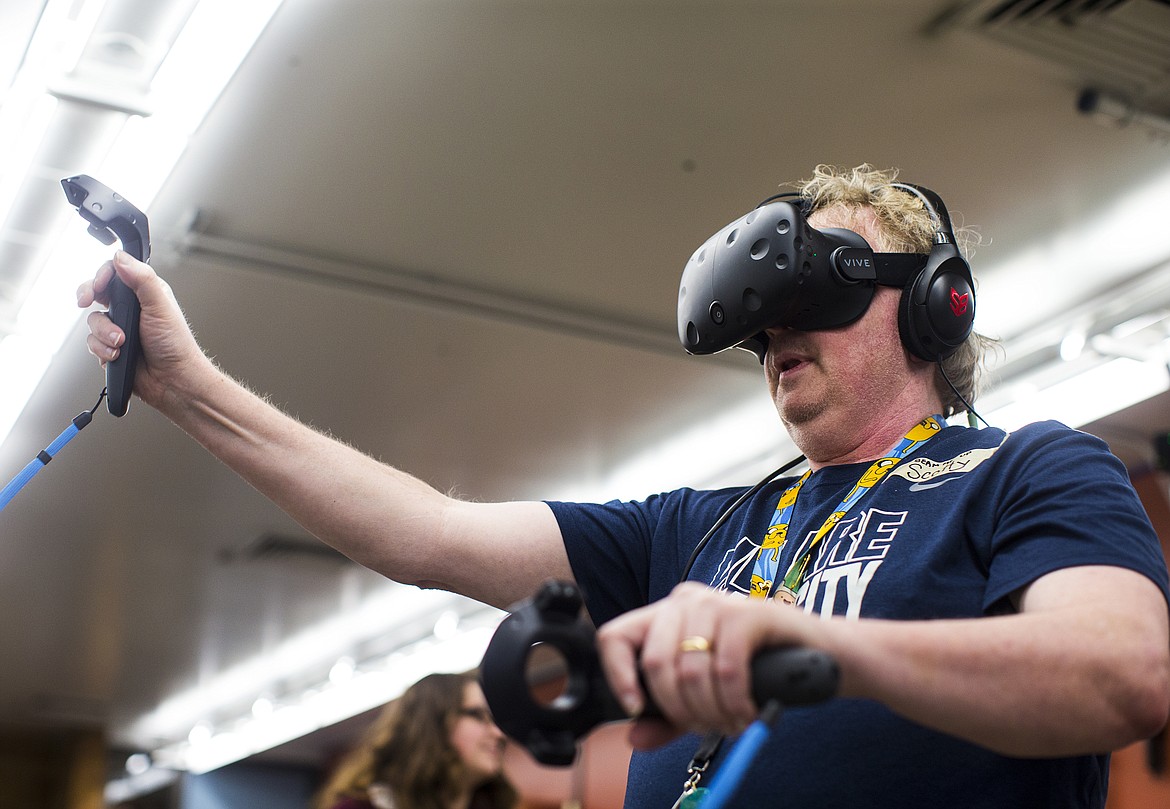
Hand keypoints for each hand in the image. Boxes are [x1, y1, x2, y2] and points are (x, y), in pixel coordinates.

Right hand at [77, 251, 206, 408]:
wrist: (172, 380)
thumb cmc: (175, 344)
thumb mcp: (160, 305)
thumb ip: (141, 278)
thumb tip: (120, 257)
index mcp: (143, 293)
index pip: (114, 272)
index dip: (101, 275)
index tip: (97, 284)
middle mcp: (129, 308)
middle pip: (95, 292)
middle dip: (87, 295)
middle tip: (85, 301)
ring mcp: (118, 328)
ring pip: (93, 321)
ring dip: (105, 332)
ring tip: (122, 342)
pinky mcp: (110, 348)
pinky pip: (92, 343)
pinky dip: (103, 349)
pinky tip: (118, 355)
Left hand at [595, 582, 814, 748]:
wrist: (816, 653)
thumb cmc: (755, 670)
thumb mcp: (702, 697)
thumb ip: (668, 718)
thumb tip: (635, 738)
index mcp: (664, 616)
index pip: (615, 637)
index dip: (618, 675)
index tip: (636, 708)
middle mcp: (684, 602)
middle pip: (655, 661)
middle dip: (679, 708)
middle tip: (705, 727)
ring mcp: (716, 603)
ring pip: (690, 669)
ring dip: (711, 710)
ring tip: (731, 723)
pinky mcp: (748, 613)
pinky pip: (726, 668)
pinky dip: (734, 701)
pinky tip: (747, 712)